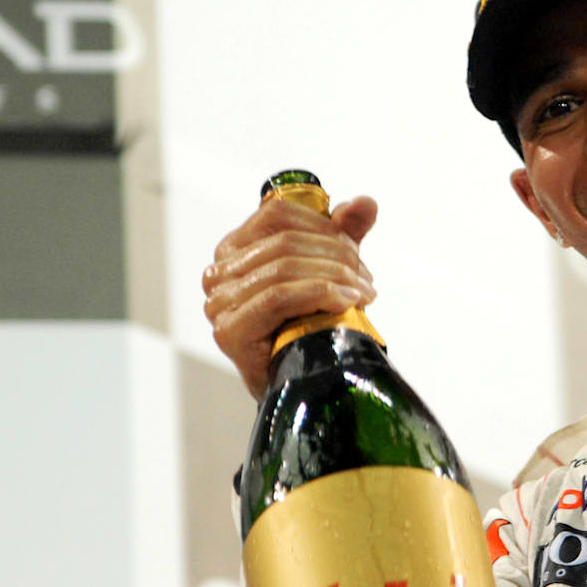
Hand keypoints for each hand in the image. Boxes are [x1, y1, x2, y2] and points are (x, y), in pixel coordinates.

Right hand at [202, 194, 377, 397]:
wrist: (300, 383)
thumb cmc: (309, 324)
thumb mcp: (327, 270)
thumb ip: (343, 234)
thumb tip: (366, 203)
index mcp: (235, 249)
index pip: (277, 214)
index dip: (323, 225)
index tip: (356, 251)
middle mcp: (219, 272)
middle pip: (285, 242)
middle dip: (337, 256)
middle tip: (366, 280)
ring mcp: (219, 303)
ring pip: (284, 268)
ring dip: (334, 277)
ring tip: (363, 295)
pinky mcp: (230, 331)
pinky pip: (277, 297)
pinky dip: (318, 293)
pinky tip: (345, 302)